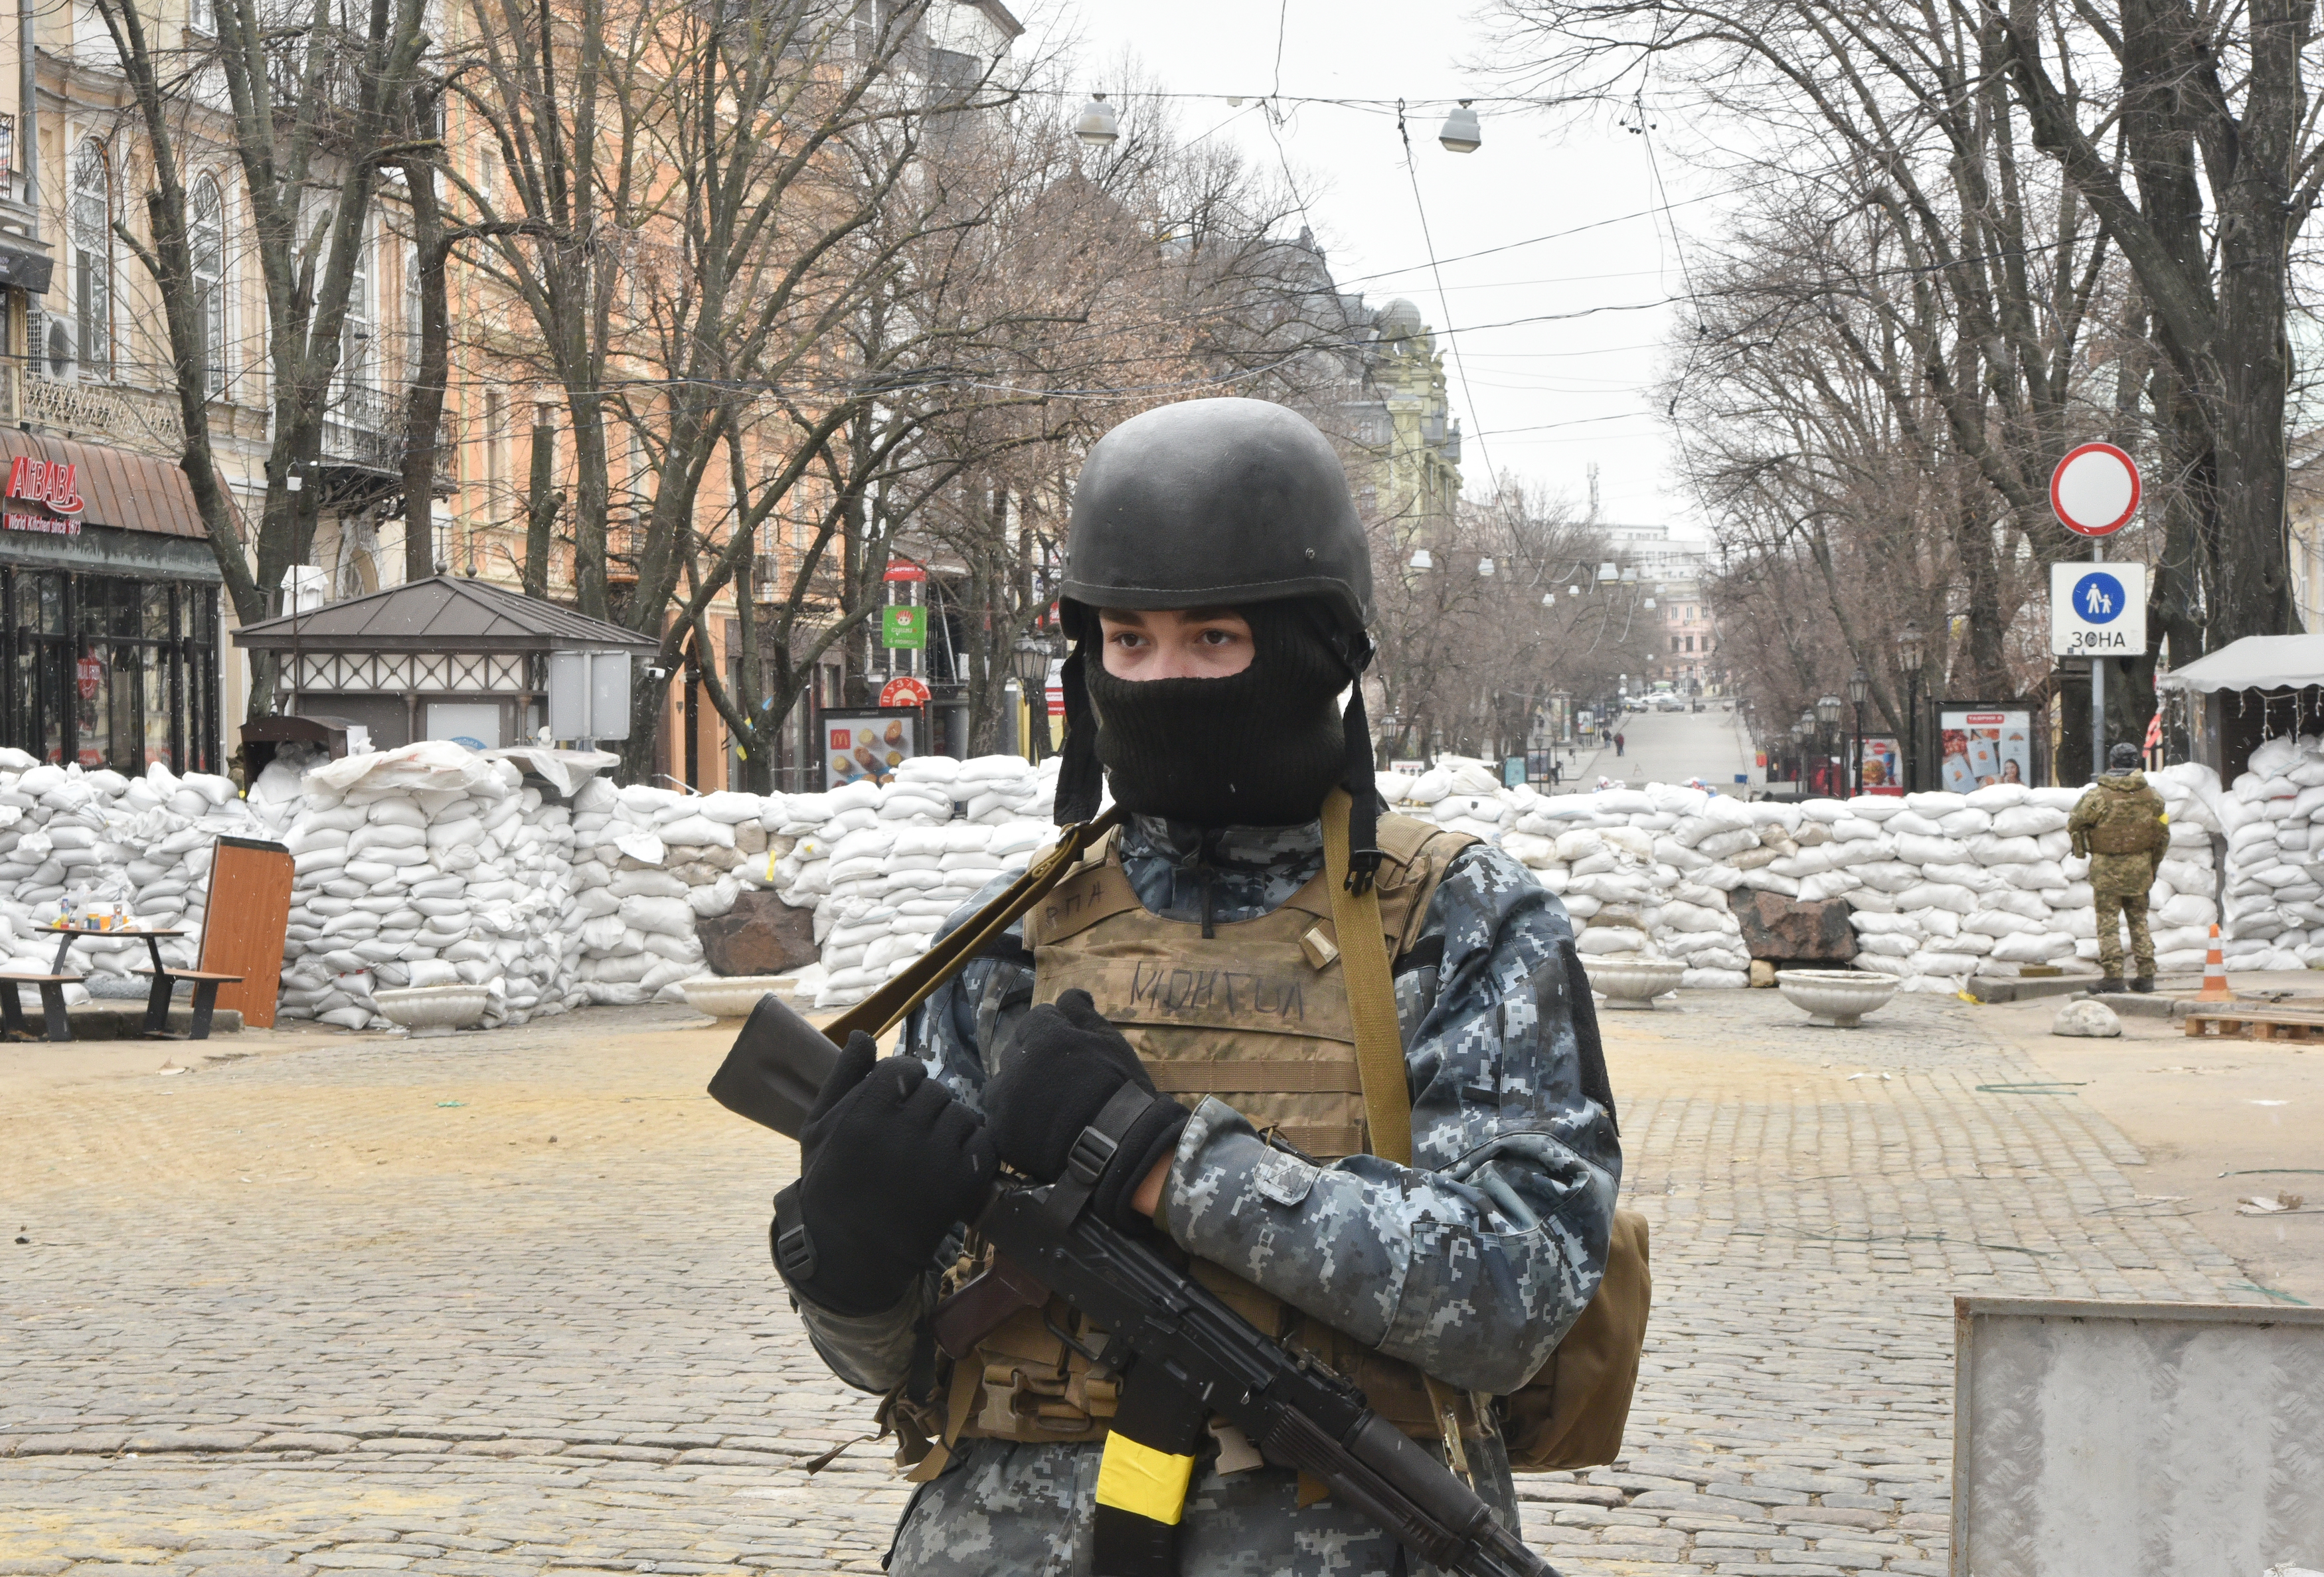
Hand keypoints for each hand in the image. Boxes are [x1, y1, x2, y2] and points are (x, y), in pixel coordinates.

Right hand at [775, 1032, 995, 1315]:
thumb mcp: (818, 1129)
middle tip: (914, 1128)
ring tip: (932, 1146)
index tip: (899, 1098)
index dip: (904, 1079)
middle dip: (926, 1104)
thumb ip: (843, 1077)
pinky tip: (952, 1159)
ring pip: (962, 1114)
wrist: (851, 1252)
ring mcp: (936, 1160)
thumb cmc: (830, 1184)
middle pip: (935, 1090)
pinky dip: (973, 1146)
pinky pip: (984, 1142)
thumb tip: (864, 1034)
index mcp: (865, 1116)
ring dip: (950, 1124)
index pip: (904, 1069)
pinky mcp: (962, 1185)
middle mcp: (903, 1134)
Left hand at [982, 989, 1187, 1230]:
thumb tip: (1069, 994)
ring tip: (1042, 1104)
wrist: (1117, 1147)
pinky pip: (997, 1116)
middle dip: (1033, 1057)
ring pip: (1001, 1082)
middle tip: (1058, 1079)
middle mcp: (1017, 1063)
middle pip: (1016, 1049)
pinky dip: (1011, 1117)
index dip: (1054, 1032)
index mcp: (1044, 1036)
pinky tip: (1033, 1125)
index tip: (1069, 1049)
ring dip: (1016, 1087)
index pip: (1037, 1018)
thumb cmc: (1120, 1089)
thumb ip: (1082, 1013)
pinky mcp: (1001, 1131)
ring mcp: (1005, 1099)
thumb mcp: (1110, 1041)